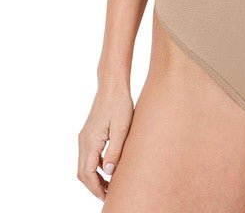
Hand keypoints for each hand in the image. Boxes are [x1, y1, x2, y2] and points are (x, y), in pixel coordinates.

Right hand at [77, 84, 133, 200]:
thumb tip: (108, 173)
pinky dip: (94, 167)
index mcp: (90, 141)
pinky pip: (87, 156)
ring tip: (109, 185)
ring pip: (84, 165)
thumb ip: (114, 151)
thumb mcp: (122, 128)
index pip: (87, 174)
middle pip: (82, 172)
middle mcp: (83, 141)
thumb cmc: (120, 104)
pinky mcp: (89, 133)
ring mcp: (84, 136)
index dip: (96, 188)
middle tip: (108, 195)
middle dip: (93, 187)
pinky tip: (107, 169)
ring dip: (94, 178)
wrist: (112, 85)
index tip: (107, 197)